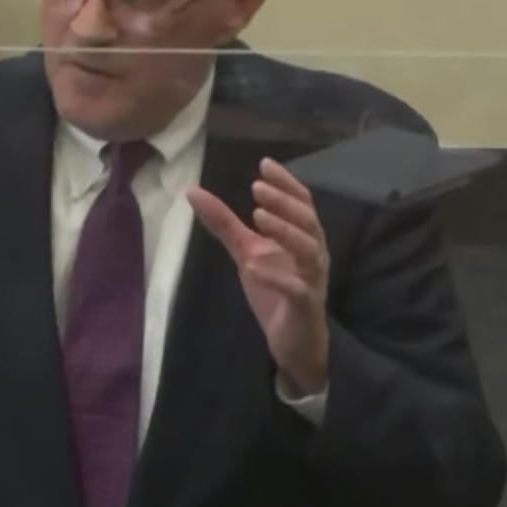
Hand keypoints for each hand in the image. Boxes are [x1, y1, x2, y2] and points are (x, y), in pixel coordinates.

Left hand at [186, 158, 328, 394]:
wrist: (293, 342)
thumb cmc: (276, 292)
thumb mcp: (248, 253)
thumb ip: (225, 224)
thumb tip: (193, 192)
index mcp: (303, 238)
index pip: (302, 203)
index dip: (286, 183)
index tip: (264, 164)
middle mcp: (313, 254)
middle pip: (308, 221)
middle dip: (285, 202)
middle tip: (257, 188)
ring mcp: (312, 280)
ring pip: (309, 250)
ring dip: (285, 231)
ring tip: (258, 216)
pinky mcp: (305, 306)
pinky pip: (295, 289)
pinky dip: (276, 277)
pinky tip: (253, 267)